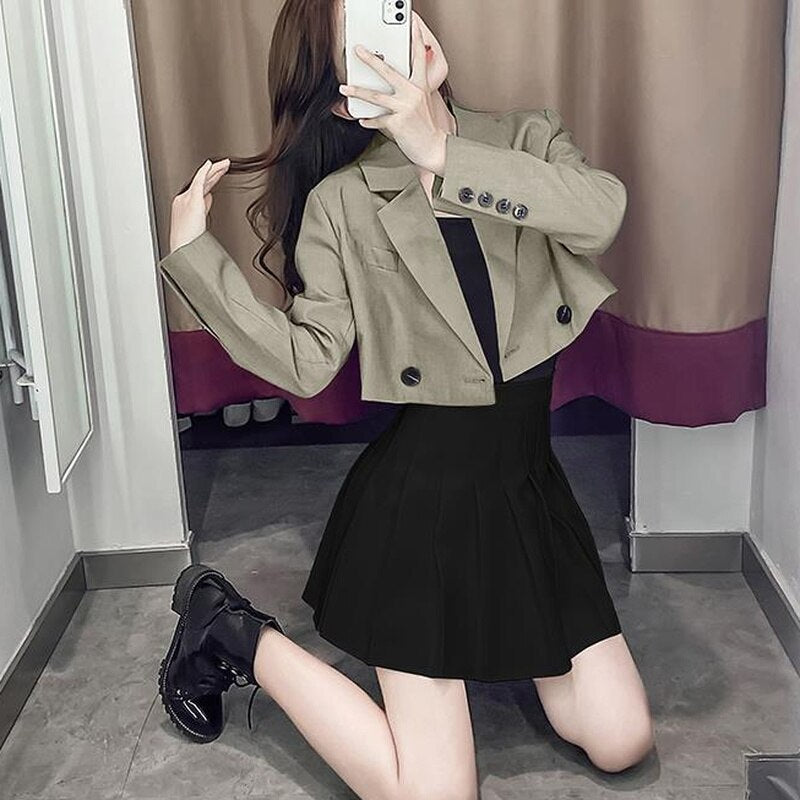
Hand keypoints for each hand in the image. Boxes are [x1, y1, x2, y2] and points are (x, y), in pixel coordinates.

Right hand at [168, 158, 229, 252]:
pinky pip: (199, 181)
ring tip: (224, 164)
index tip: (216, 175)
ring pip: (202, 179)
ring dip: (214, 170)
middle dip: (213, 173)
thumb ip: (204, 208)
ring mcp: (187, 198)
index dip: (209, 181)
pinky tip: (210, 165)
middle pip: (201, 182)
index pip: (199, 189)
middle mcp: (183, 199)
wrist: (183, 247)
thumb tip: (209, 198)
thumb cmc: (189, 241)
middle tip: (223, 166)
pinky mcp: (192, 199)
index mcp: (184, 205)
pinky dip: (205, 171)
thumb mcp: (198, 222)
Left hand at [338, 15, 446, 174]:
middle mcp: (413, 94)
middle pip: (388, 71)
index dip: (416, 39)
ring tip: (345, 88)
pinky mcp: (398, 123)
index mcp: (420, 86)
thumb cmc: (425, 128)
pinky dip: (368, 120)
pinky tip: (362, 120)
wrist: (433, 148)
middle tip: (358, 50)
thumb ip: (410, 91)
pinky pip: (378, 119)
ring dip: (357, 91)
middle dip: (370, 59)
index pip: (418, 58)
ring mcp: (405, 108)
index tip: (412, 24)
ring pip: (376, 96)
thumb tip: (392, 86)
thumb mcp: (422, 104)